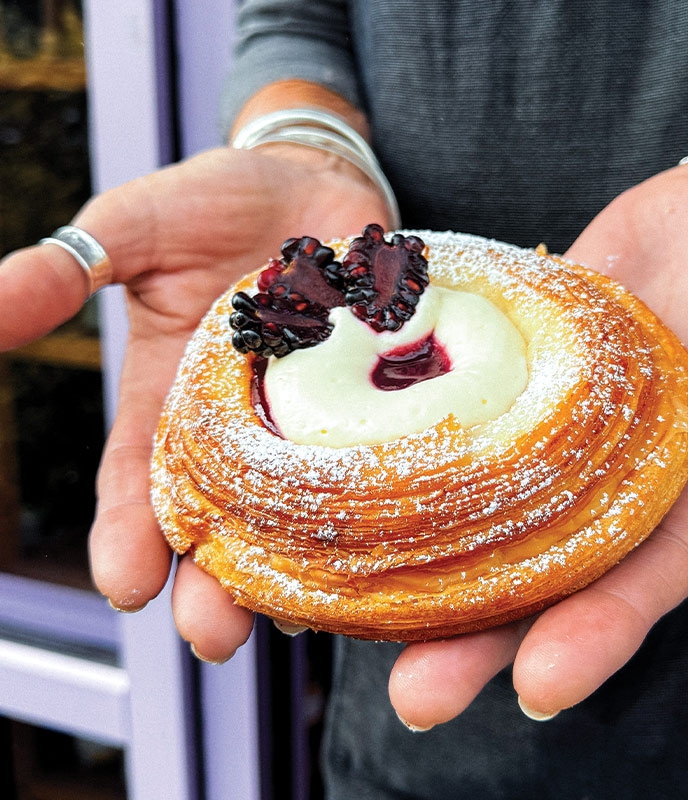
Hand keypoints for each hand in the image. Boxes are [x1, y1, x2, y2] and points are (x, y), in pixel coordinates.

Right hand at [0, 144, 388, 660]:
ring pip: (297, 508)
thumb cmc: (214, 204)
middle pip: (220, 518)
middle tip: (212, 638)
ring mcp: (311, 416)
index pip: (139, 479)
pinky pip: (373, 455)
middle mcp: (240, 424)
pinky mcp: (376, 395)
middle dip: (210, 581)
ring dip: (291, 565)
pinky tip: (378, 548)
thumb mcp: (132, 227)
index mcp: (172, 398)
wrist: (311, 182)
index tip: (123, 585)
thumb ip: (67, 270)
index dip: (128, 533)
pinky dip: (371, 498)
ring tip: (294, 618)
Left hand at [389, 151, 687, 727]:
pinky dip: (411, 463)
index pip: (646, 571)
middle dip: (482, 635)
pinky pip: (455, 422)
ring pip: (481, 506)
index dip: (598, 634)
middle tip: (417, 697)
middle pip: (542, 565)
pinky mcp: (510, 377)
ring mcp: (551, 424)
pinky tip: (353, 493)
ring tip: (353, 614)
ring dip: (422, 565)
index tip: (540, 691)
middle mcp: (609, 464)